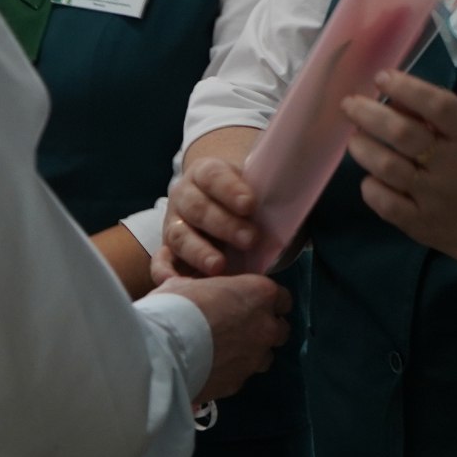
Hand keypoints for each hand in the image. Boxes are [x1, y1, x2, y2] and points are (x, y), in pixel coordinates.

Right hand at [154, 273, 290, 404]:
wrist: (165, 351)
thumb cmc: (177, 306)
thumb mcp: (186, 283)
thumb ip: (204, 288)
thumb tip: (197, 292)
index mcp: (259, 294)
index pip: (282, 298)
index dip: (268, 300)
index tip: (252, 301)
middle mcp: (266, 327)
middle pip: (280, 329)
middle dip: (266, 327)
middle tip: (241, 326)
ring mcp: (255, 358)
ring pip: (265, 356)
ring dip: (253, 352)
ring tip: (227, 350)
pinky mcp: (240, 383)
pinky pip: (242, 374)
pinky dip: (233, 370)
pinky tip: (213, 368)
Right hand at [161, 156, 265, 280]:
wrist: (225, 210)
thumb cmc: (249, 205)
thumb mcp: (260, 193)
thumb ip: (273, 201)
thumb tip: (294, 216)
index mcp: (207, 173)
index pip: (214, 176)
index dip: (230, 189)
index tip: (250, 204)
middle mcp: (185, 195)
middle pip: (198, 207)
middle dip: (224, 224)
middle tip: (250, 239)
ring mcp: (174, 223)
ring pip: (179, 234)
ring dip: (199, 251)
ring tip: (220, 266)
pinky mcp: (169, 250)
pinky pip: (161, 261)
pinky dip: (165, 272)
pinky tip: (180, 283)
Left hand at [338, 71, 456, 255]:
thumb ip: (429, 113)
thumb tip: (386, 93)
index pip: (440, 107)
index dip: (408, 88)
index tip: (381, 77)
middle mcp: (452, 166)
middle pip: (404, 135)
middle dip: (369, 115)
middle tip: (349, 105)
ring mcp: (435, 197)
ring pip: (388, 167)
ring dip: (363, 148)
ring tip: (355, 139)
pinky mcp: (418, 223)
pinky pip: (384, 202)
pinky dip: (370, 186)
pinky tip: (370, 177)